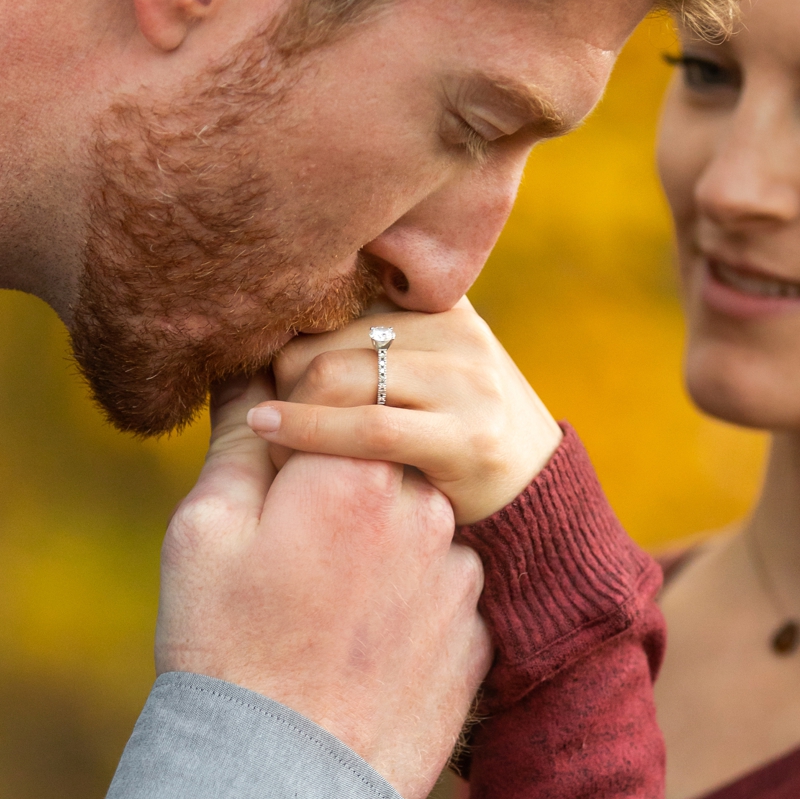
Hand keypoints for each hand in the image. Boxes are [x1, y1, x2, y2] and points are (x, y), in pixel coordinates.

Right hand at [157, 372, 492, 798]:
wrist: (282, 780)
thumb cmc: (224, 646)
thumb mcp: (203, 530)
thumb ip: (242, 438)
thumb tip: (256, 371)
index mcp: (357, 471)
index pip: (345, 400)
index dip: (304, 423)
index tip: (275, 454)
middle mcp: (428, 512)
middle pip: (388, 463)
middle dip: (346, 485)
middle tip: (292, 543)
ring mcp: (463, 577)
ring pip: (422, 529)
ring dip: (386, 544)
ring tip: (322, 605)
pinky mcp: (479, 637)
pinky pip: (444, 593)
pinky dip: (410, 603)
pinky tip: (360, 642)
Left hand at [247, 299, 562, 524]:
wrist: (538, 498)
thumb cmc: (457, 434)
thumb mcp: (428, 366)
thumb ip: (374, 334)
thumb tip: (269, 312)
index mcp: (444, 302)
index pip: (335, 299)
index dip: (290, 338)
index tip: (267, 374)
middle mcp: (460, 331)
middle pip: (325, 339)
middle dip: (281, 379)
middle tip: (261, 416)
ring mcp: (471, 383)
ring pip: (337, 375)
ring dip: (287, 408)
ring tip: (267, 437)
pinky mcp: (470, 437)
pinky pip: (367, 428)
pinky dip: (307, 430)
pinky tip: (270, 432)